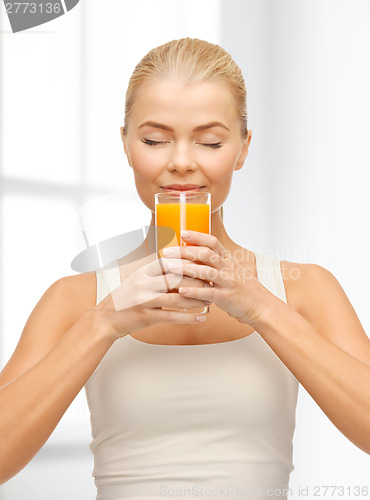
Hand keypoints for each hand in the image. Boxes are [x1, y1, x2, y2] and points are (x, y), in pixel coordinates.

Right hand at [93, 254, 209, 339]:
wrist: (105, 319)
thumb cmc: (124, 299)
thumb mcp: (138, 280)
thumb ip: (156, 274)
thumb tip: (178, 265)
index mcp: (144, 272)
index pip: (170, 262)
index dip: (189, 262)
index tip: (204, 265)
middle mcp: (144, 283)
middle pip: (176, 278)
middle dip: (197, 281)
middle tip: (212, 283)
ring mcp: (144, 300)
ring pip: (177, 298)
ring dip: (197, 300)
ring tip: (210, 300)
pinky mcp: (146, 316)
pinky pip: (172, 316)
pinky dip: (188, 317)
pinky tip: (200, 318)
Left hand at [162, 230, 269, 326]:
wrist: (262, 306)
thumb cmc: (245, 290)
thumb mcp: (233, 272)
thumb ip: (217, 265)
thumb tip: (196, 257)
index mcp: (228, 261)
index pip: (213, 243)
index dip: (198, 236)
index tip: (183, 232)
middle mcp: (228, 269)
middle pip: (205, 254)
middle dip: (184, 251)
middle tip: (167, 251)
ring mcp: (227, 282)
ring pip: (205, 272)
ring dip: (185, 269)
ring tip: (169, 267)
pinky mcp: (226, 298)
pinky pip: (208, 293)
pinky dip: (194, 291)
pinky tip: (181, 291)